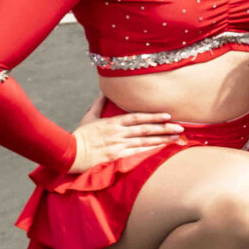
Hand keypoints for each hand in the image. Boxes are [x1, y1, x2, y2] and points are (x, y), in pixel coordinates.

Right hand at [66, 105, 186, 172]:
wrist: (68, 154)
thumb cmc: (79, 136)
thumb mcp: (89, 117)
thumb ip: (98, 104)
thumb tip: (103, 91)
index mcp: (112, 122)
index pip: (137, 117)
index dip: (153, 116)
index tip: (167, 115)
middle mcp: (117, 133)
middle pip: (145, 129)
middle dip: (164, 128)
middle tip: (180, 126)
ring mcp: (118, 145)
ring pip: (144, 141)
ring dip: (162, 139)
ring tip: (177, 137)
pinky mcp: (116, 157)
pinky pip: (137, 153)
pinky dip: (151, 151)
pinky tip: (162, 150)